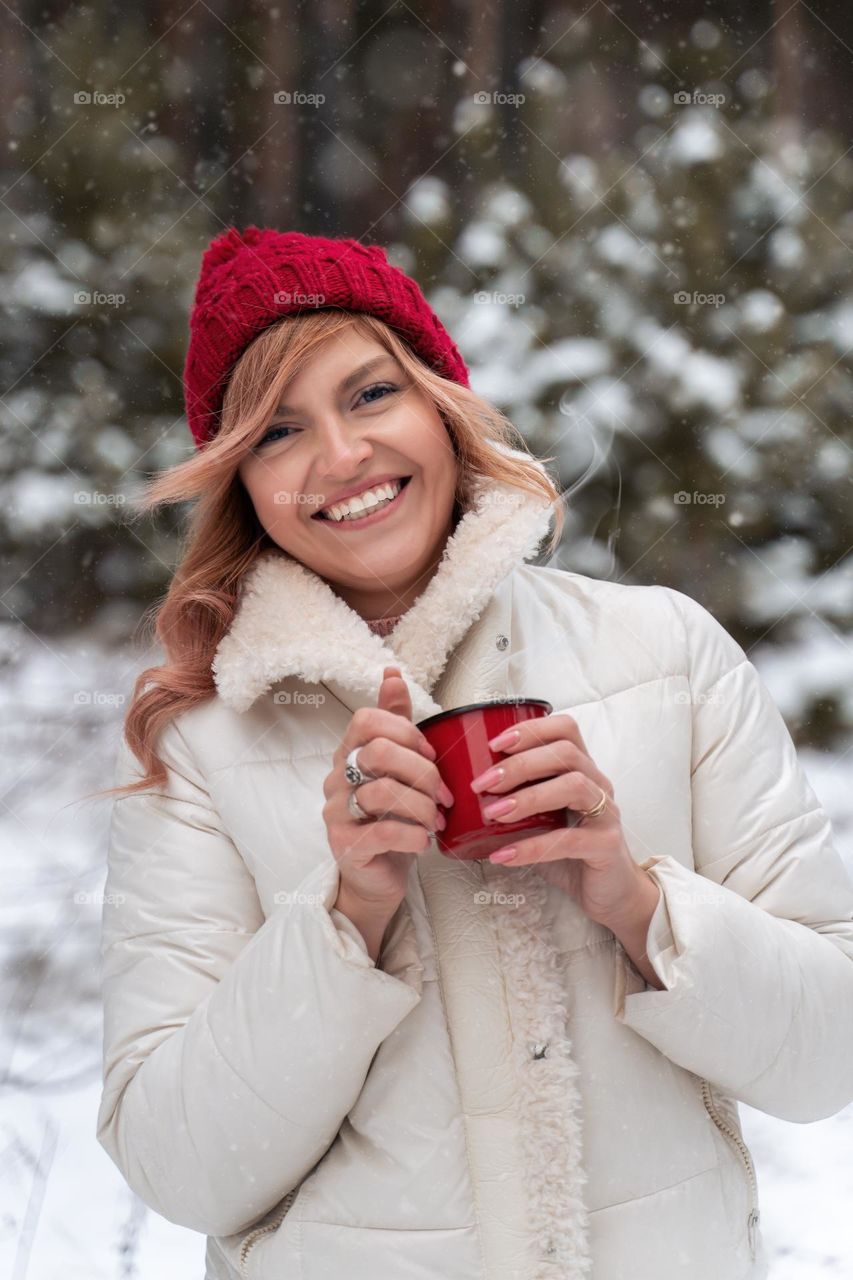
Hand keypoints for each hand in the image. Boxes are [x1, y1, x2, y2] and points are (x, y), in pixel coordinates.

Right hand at [323, 665, 453, 917]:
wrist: (374, 878)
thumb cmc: (389, 818)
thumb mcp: (396, 768)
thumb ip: (394, 722)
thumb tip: (392, 673)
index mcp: (348, 754)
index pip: (367, 719)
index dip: (406, 731)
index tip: (430, 753)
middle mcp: (336, 779)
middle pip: (379, 752)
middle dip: (424, 772)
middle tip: (444, 795)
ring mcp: (336, 813)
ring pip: (384, 792)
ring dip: (423, 807)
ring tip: (436, 821)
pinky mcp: (345, 846)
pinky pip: (384, 831)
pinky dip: (415, 835)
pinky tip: (425, 841)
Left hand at [469, 712, 651, 929]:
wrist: (609, 892)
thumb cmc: (569, 851)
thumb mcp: (541, 818)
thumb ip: (517, 800)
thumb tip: (466, 794)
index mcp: (582, 769)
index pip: (566, 729)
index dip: (531, 729)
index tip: (494, 744)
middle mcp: (598, 784)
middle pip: (565, 753)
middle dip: (519, 764)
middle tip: (482, 784)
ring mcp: (607, 813)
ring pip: (574, 786)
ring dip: (528, 797)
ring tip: (493, 814)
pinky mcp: (607, 845)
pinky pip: (570, 840)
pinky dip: (532, 847)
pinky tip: (504, 855)